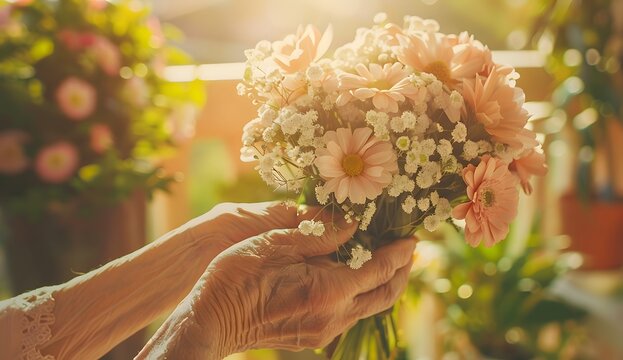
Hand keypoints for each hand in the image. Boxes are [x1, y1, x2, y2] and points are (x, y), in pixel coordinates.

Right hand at [137, 206, 415, 358]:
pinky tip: (354, 277)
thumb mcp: (275, 244)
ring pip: (370, 307)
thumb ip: (320, 234)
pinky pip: (351, 314)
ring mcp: (324, 331)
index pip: (381, 270)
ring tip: (385, 258)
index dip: (400, 252)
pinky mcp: (313, 336)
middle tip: (406, 248)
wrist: (211, 323)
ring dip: (383, 283)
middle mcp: (334, 317)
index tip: (411, 236)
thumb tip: (354, 225)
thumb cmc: (236, 277)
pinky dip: (362, 293)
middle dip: (401, 271)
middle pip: (385, 295)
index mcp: (329, 291)